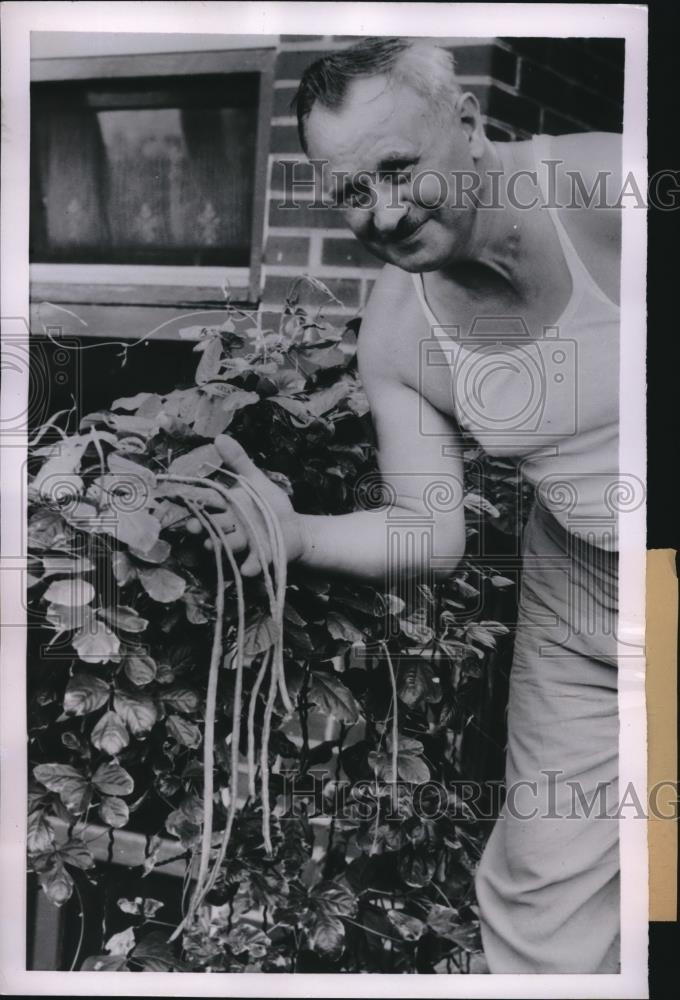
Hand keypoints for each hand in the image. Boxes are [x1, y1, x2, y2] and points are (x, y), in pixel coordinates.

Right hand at [185, 435, 307, 576]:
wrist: (293, 528)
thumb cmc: (269, 504)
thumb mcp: (255, 479)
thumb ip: (238, 460)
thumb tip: (219, 436)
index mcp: (226, 506)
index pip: (206, 501)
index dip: (193, 500)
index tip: (179, 497)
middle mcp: (230, 526)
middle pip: (212, 525)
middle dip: (201, 526)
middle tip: (192, 526)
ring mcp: (243, 543)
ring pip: (228, 544)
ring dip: (220, 545)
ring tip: (212, 544)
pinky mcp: (259, 557)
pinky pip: (252, 563)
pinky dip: (250, 566)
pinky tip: (248, 568)